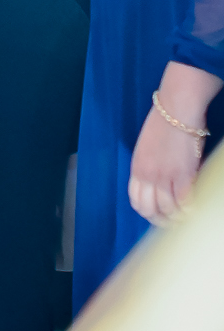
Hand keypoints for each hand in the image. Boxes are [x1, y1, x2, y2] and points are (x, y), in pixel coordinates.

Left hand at [128, 105, 202, 225]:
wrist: (176, 109)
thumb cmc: (164, 122)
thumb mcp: (146, 146)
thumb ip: (149, 165)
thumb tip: (158, 180)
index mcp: (136, 168)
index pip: (136, 201)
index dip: (147, 212)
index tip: (157, 214)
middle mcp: (147, 176)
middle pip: (149, 210)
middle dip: (161, 219)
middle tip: (173, 221)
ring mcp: (164, 177)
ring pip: (168, 210)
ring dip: (177, 217)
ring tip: (186, 216)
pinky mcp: (183, 175)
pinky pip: (185, 202)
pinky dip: (190, 210)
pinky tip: (194, 209)